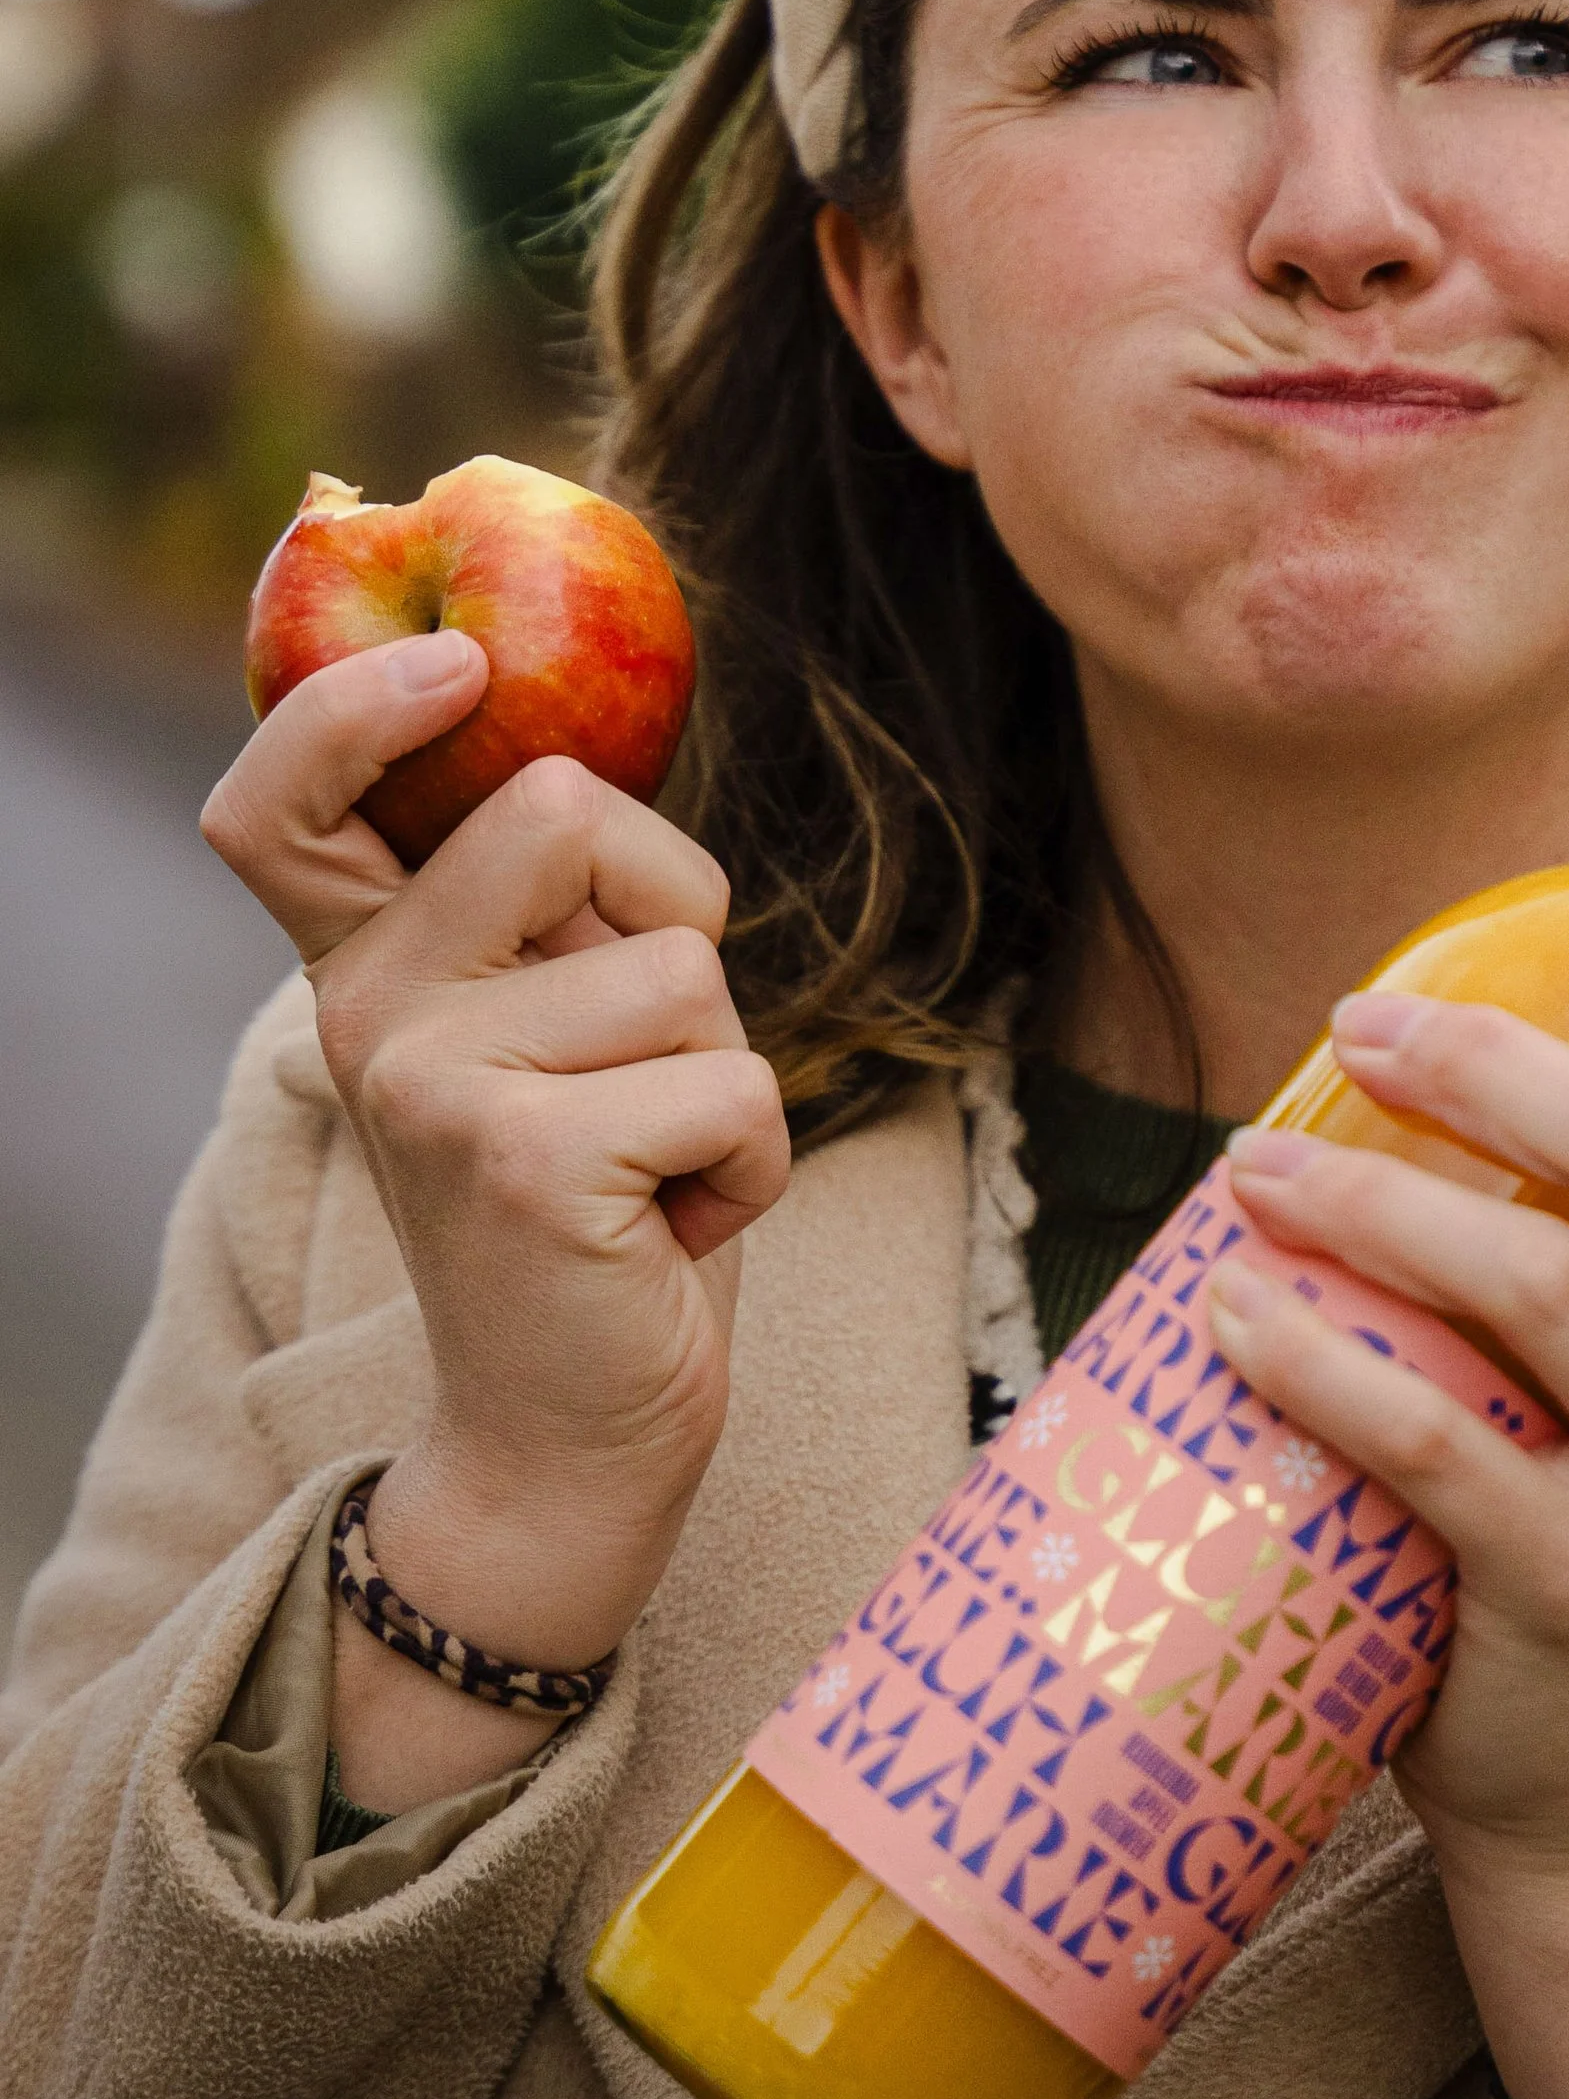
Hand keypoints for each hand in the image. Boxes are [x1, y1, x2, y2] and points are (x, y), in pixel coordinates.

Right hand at [202, 630, 788, 1800]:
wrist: (570, 1434)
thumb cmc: (602, 1211)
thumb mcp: (553, 1039)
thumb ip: (545, 918)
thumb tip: (592, 756)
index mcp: (369, 965)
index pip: (283, 800)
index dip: (350, 706)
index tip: (457, 664)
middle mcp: (370, 1009)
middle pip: (571, 806)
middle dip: (675, 916)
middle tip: (644, 1058)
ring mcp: (435, 1080)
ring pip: (687, 963)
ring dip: (726, 1068)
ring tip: (656, 1167)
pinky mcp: (527, 1156)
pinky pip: (734, 1078)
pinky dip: (754, 1158)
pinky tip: (675, 1229)